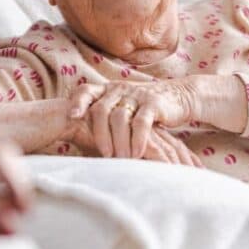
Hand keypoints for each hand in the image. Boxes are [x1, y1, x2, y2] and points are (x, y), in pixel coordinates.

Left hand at [68, 79, 198, 158]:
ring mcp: (136, 94)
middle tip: (103, 154)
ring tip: (119, 159)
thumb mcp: (121, 108)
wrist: (177, 97)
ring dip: (118, 141)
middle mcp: (118, 89)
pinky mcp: (153, 102)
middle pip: (101, 109)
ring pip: (120, 118)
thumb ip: (102, 119)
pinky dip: (137, 140)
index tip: (71, 117)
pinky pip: (141, 122)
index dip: (77, 102)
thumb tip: (77, 142)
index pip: (85, 90)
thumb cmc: (142, 110)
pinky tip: (136, 154)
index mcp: (107, 90)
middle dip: (99, 134)